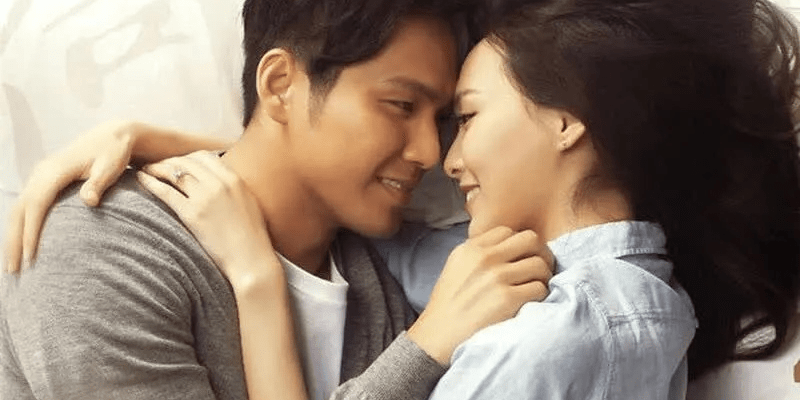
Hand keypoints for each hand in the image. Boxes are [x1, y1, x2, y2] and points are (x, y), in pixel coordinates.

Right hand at [4, 120, 138, 272]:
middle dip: (13, 241)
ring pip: (18, 209)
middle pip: (19, 210)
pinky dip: (20, 227)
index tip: (30, 257)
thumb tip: (89, 202)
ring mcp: (40, 176)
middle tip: (13, 270)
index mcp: (54, 171)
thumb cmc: (114, 152)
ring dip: (13, 237)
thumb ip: (98, 185)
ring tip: (13, 264)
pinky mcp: (43, 180)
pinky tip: (21, 245)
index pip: (36, 205)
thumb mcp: (111, 167)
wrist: (113, 135)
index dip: (31, 232)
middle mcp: (41, 173)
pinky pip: (26, 206)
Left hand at [136, 151, 283, 291]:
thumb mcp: (248, 204)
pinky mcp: (193, 214)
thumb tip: (220, 184)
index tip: (177, 163)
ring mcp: (206, 198)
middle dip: (169, 160)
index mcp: (235, 179)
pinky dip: (151, 182)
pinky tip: (141, 179)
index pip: (205, 156)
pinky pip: (166, 191)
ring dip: (157, 168)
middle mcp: (220, 183)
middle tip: (157, 165)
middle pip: (187, 161)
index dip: (187, 157)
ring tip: (146, 170)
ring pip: (175, 172)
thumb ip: (233, 189)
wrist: (252, 259)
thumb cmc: (252, 238)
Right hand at [407, 226, 553, 364]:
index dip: (518, 244)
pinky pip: (540, 288)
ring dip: (543, 277)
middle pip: (530, 240)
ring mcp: (496, 278)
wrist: (438, 335)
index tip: (519, 259)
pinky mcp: (507, 299)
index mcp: (470, 248)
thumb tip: (511, 249)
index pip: (507, 231)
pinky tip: (530, 302)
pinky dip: (540, 295)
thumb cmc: (449, 304)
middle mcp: (484, 258)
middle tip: (538, 269)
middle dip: (539, 253)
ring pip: (539, 264)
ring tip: (535, 287)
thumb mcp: (456, 267)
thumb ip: (479, 254)